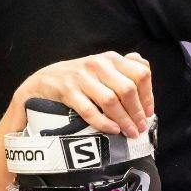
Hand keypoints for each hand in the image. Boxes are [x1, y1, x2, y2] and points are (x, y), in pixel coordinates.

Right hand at [13, 51, 153, 137]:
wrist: (43, 82)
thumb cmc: (79, 78)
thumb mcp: (101, 67)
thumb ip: (124, 67)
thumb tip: (145, 69)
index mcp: (111, 58)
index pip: (140, 74)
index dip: (148, 96)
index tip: (148, 113)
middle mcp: (98, 64)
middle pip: (127, 89)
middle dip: (136, 112)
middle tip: (139, 128)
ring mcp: (81, 77)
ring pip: (110, 101)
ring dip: (123, 120)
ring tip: (128, 133)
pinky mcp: (67, 91)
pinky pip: (89, 110)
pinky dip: (103, 122)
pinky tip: (111, 130)